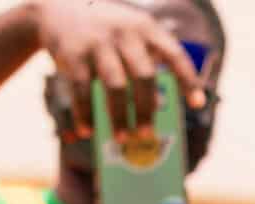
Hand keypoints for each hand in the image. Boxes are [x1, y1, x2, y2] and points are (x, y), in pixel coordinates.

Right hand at [34, 0, 205, 145]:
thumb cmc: (104, 31)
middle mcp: (125, 33)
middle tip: (148, 135)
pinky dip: (86, 113)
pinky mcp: (73, 53)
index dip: (188, 80)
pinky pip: (83, 89)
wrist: (57, 8)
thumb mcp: (129, 34)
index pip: (175, 54)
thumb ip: (145, 61)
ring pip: (116, 86)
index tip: (198, 104)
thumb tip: (159, 104)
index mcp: (146, 29)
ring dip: (120, 116)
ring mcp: (98, 42)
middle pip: (144, 76)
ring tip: (123, 139)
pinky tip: (88, 130)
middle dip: (147, 109)